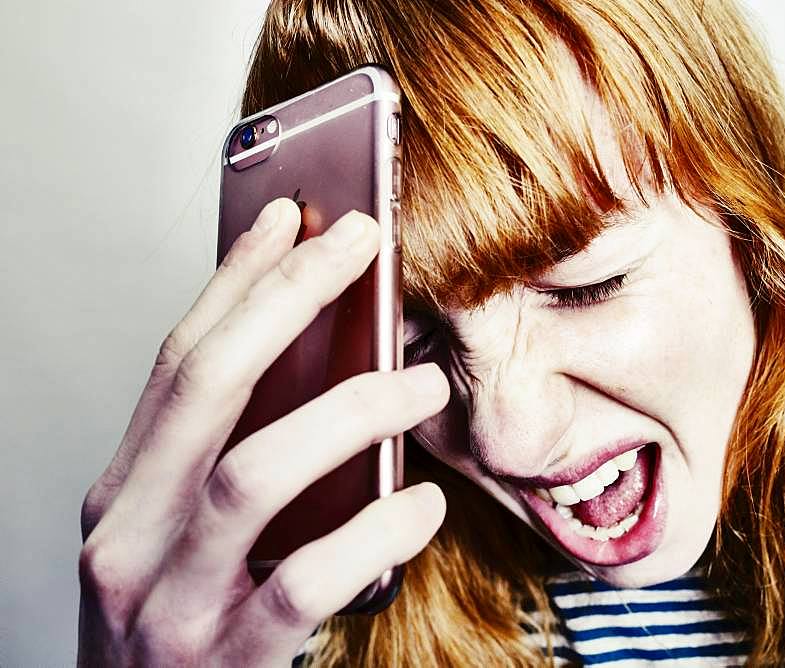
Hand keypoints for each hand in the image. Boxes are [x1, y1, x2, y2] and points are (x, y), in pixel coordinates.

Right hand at [77, 200, 448, 666]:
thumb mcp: (184, 529)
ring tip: (420, 382)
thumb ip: (232, 450)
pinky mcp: (227, 658)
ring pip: (253, 474)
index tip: (291, 217)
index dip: (237, 280)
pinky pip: (306, 578)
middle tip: (358, 246)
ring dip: (349, 412)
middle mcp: (131, 536)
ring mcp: (173, 599)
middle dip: (285, 301)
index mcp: (127, 491)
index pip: (181, 360)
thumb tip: (318, 355)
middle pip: (208, 387)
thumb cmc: (181, 622)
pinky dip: (376, 528)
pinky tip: (422, 503)